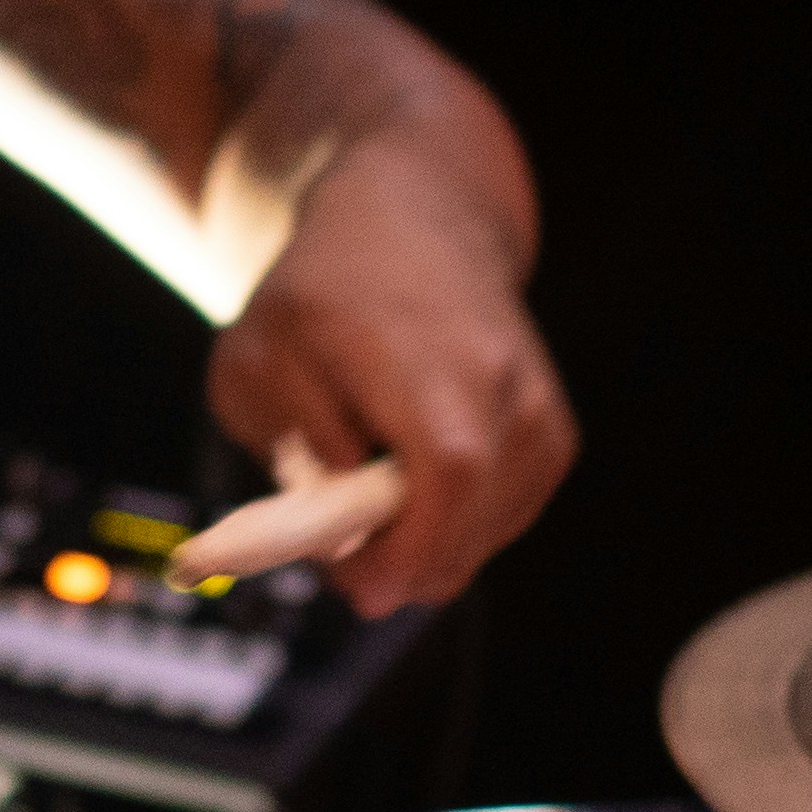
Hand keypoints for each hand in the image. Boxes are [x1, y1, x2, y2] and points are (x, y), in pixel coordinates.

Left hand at [205, 133, 576, 619]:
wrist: (411, 225)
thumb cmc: (318, 297)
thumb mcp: (260, 361)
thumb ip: (292, 448)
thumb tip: (344, 530)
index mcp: (424, 355)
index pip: (449, 472)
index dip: (406, 549)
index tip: (354, 586)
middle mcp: (500, 381)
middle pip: (470, 521)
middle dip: (396, 564)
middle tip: (337, 555)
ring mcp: (537, 409)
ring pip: (485, 534)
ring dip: (422, 546)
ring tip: (365, 500)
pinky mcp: (551, 434)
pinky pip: (502, 520)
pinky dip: (454, 527)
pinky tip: (411, 490)